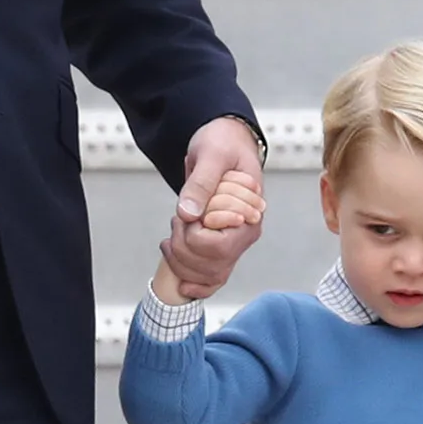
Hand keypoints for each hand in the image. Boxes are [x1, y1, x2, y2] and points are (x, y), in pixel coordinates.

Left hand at [160, 117, 265, 298]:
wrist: (223, 141)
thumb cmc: (223, 143)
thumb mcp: (211, 155)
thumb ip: (201, 184)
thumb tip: (188, 214)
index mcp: (250, 213)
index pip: (217, 247)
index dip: (193, 234)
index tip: (186, 212)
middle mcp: (245, 233)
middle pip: (209, 265)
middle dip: (182, 246)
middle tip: (176, 218)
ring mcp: (234, 241)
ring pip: (207, 275)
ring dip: (180, 260)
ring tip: (172, 233)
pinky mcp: (221, 245)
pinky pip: (212, 279)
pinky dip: (194, 282)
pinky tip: (181, 281)